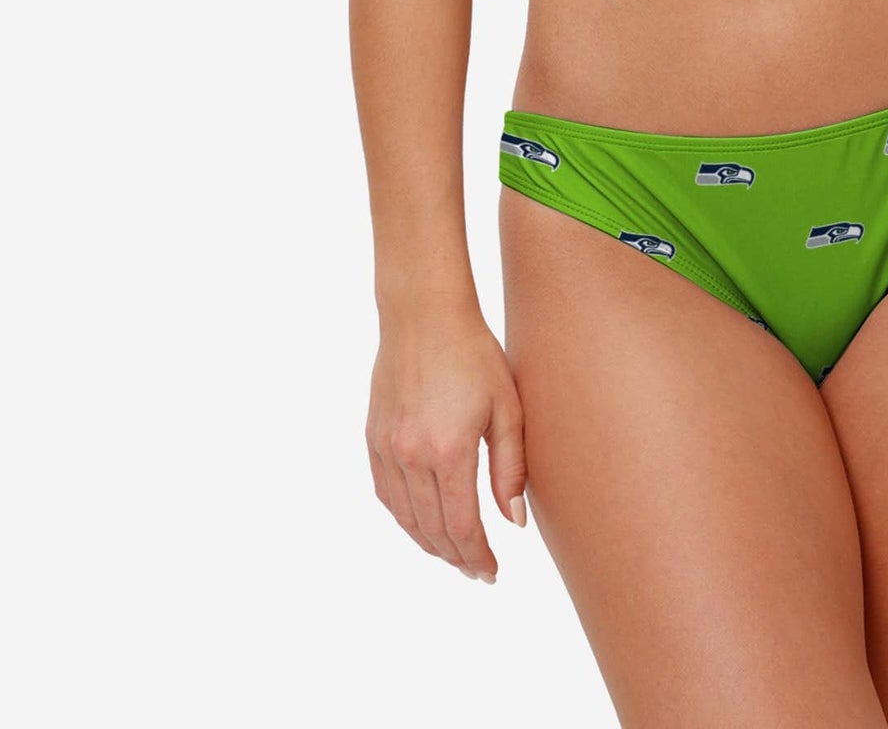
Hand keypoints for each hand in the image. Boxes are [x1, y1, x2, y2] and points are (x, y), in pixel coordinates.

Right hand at [366, 312, 527, 581]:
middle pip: (433, 530)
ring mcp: (387, 448)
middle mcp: (411, 456)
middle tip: (477, 572)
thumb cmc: (475, 355)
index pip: (462, 527)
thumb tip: (513, 523)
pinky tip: (421, 523)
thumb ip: (510, 468)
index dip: (477, 557)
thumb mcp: (507, 408)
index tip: (492, 573)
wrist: (424, 314)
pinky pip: (386, 494)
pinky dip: (404, 518)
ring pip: (405, 518)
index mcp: (449, 451)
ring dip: (429, 544)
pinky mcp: (374, 438)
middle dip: (457, 558)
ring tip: (453, 555)